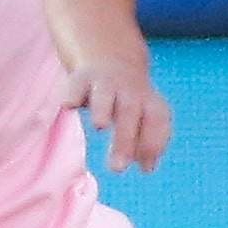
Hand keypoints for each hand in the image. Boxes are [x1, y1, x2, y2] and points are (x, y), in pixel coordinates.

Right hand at [60, 57, 171, 172]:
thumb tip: (147, 168)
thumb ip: (146, 144)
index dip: (153, 143)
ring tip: (100, 127)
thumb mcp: (143, 118)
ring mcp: (105, 83)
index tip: (145, 168)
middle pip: (130, 113)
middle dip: (124, 141)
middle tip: (117, 169)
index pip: (157, 120)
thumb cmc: (128, 100)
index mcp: (149, 103)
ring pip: (106, 96)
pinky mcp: (81, 78)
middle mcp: (129, 91)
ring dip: (103, 110)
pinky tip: (70, 106)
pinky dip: (73, 94)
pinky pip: (77, 85)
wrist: (110, 57)